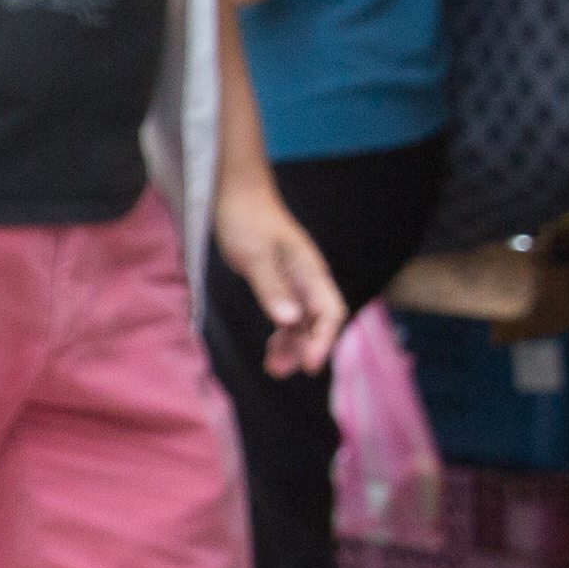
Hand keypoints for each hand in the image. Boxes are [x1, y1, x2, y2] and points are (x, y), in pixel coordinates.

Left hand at [219, 174, 346, 379]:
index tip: (310, 364)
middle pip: (319, 323)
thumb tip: (289, 320)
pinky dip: (283, 334)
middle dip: (305, 349)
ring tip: (273, 369)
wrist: (239, 196)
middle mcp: (309, 280)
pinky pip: (289, 316)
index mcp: (310, 272)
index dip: (323, 340)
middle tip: (279, 370)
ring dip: (292, 346)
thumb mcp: (254, 255)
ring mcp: (296, 283)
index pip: (329, 313)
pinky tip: (272, 351)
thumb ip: (271, 287)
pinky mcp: (281, 284)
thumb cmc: (248, 220)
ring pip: (304, 323)